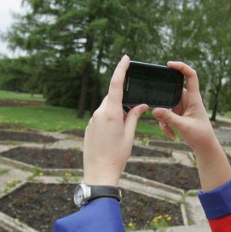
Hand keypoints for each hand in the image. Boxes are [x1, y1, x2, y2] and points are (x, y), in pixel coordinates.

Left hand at [83, 55, 147, 185]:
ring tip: (122, 132)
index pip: (116, 84)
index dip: (120, 69)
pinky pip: (101, 117)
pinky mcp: (89, 128)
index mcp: (110, 113)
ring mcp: (92, 120)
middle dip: (123, 100)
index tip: (125, 58)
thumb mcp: (129, 135)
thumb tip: (141, 105)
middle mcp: (99, 113)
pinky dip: (110, 120)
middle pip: (112, 97)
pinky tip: (113, 137)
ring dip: (116, 112)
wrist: (99, 173)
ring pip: (106, 108)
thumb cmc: (117, 156)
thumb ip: (134, 116)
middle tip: (133, 114)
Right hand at [152, 61, 216, 152]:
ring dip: (164, 119)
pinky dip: (166, 125)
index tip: (169, 64)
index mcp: (194, 98)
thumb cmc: (200, 135)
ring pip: (166, 106)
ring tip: (169, 131)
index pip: (191, 76)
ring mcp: (182, 107)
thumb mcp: (184, 126)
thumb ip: (169, 118)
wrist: (204, 146)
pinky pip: (166, 115)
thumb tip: (155, 110)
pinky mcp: (178, 114)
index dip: (181, 67)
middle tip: (158, 107)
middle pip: (172, 91)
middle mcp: (188, 100)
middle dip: (164, 101)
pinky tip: (171, 135)